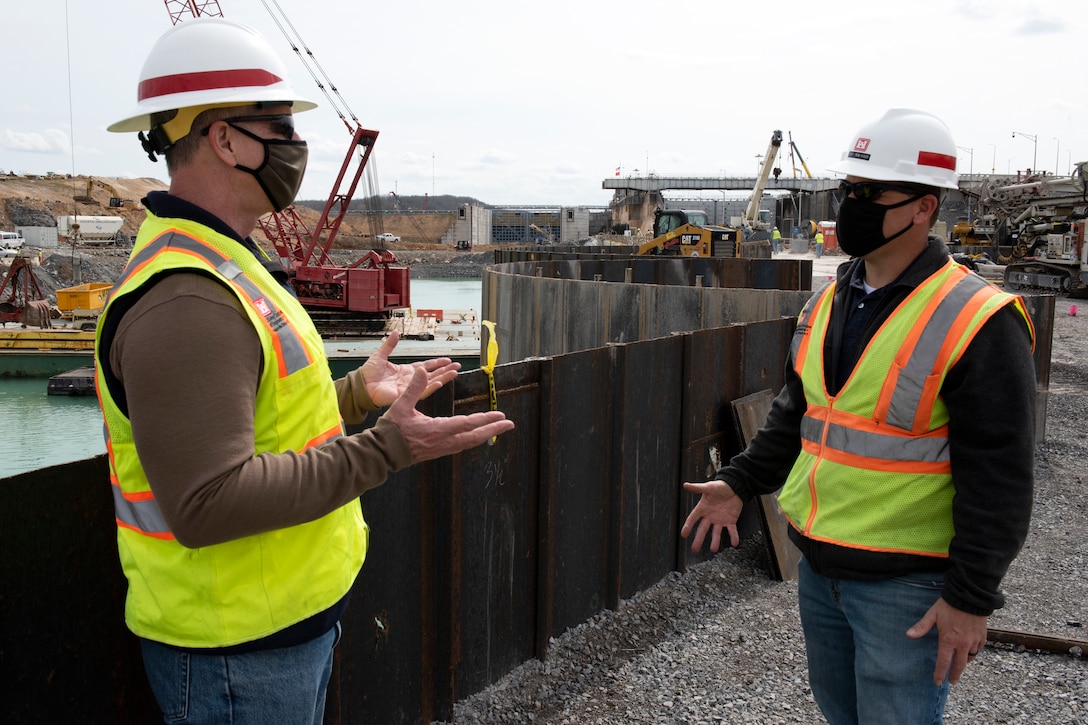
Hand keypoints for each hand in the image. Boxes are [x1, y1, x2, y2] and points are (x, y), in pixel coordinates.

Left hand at [361, 330, 461, 406]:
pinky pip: (421, 391)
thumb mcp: (380, 355)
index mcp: (406, 371)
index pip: (426, 366)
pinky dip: (431, 387)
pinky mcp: (406, 395)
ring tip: (454, 373)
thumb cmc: (368, 374)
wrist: (361, 385)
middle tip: (457, 366)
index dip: (437, 363)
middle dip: (445, 370)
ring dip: (443, 377)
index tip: (447, 360)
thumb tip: (396, 332)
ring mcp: (409, 388)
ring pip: (430, 382)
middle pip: (432, 374)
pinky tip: (441, 382)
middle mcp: (410, 380)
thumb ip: (390, 345)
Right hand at [384, 367, 514, 461]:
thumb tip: (421, 370)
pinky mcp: (439, 451)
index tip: (499, 415)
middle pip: (474, 437)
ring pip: (469, 443)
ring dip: (486, 434)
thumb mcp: (401, 405)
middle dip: (493, 429)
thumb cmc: (392, 429)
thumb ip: (413, 388)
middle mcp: (443, 441)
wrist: (384, 453)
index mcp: (436, 429)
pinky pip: (462, 445)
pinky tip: (479, 436)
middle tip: (509, 424)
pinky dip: (474, 439)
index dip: (484, 420)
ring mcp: (442, 448)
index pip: (466, 424)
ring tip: (499, 428)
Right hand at [680, 480, 743, 551]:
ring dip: (715, 541)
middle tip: (695, 548)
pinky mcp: (730, 521)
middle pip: (703, 529)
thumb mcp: (709, 487)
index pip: (693, 519)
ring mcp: (720, 520)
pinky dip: (733, 536)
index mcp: (703, 508)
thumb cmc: (720, 486)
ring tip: (713, 549)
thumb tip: (685, 485)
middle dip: (699, 539)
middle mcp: (710, 517)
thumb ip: (698, 488)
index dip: (688, 526)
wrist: (734, 487)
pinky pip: (732, 530)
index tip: (683, 534)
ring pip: (716, 533)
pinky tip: (734, 543)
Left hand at [906, 597, 987, 684]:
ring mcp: (974, 642)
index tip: (937, 681)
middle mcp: (962, 644)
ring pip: (970, 659)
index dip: (940, 673)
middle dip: (954, 675)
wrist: (970, 597)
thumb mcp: (933, 615)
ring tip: (960, 665)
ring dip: (964, 663)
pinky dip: (973, 653)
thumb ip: (922, 627)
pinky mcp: (982, 638)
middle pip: (959, 666)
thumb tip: (909, 635)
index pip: (943, 662)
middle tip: (952, 681)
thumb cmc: (949, 605)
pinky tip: (969, 652)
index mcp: (948, 640)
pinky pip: (978, 650)